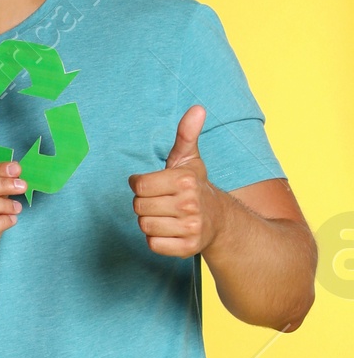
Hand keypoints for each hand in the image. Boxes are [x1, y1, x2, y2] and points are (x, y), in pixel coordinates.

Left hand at [131, 106, 219, 256]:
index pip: (139, 187)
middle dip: (145, 204)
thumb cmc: (195, 186)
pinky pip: (152, 244)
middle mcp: (190, 204)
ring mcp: (190, 228)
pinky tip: (170, 230)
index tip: (152, 185)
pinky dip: (156, 239)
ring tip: (166, 215)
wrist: (219, 220)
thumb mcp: (189, 159)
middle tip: (162, 201)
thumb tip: (197, 108)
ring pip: (144, 226)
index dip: (140, 186)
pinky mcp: (187, 248)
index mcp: (185, 181)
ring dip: (150, 221)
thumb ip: (186, 134)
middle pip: (139, 207)